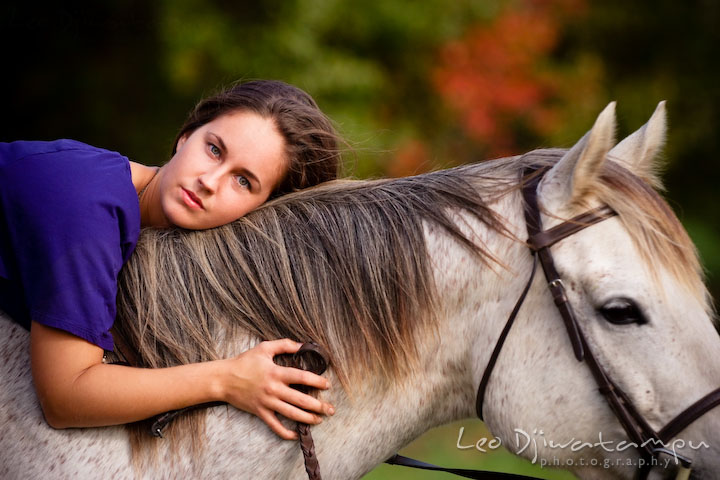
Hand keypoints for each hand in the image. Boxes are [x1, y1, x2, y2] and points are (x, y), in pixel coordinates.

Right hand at [220, 339, 334, 439]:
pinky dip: (286, 433)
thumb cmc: (244, 362)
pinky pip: (275, 426)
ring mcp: (267, 403)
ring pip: (291, 414)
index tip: (327, 385)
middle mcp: (274, 389)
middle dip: (318, 406)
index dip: (317, 381)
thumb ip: (284, 344)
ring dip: (308, 419)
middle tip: (331, 409)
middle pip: (301, 400)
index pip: (302, 377)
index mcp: (276, 373)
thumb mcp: (264, 348)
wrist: (224, 379)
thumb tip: (302, 345)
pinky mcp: (260, 413)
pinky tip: (297, 435)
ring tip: (320, 420)